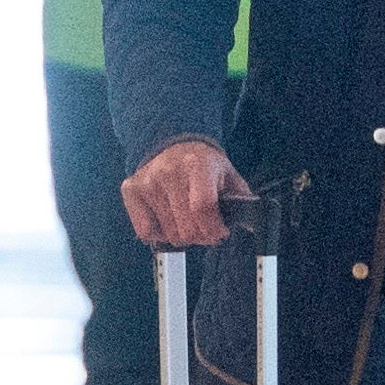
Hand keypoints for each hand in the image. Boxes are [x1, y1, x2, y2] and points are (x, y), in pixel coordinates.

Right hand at [121, 137, 247, 250]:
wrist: (175, 148)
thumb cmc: (206, 168)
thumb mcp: (230, 177)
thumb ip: (243, 201)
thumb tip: (253, 226)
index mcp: (198, 165)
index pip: (203, 207)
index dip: (214, 229)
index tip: (221, 232)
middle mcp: (168, 171)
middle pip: (187, 228)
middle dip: (202, 236)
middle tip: (206, 227)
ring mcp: (147, 181)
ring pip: (169, 234)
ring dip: (183, 236)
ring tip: (188, 220)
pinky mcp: (131, 190)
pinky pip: (146, 232)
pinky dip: (161, 234)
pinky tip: (168, 220)